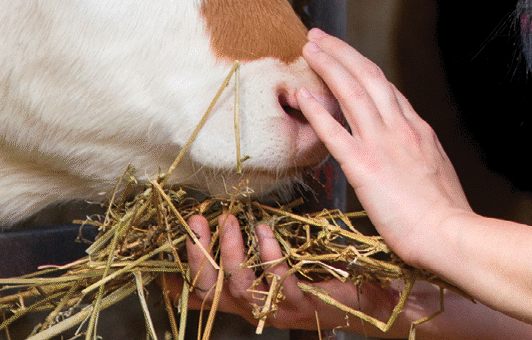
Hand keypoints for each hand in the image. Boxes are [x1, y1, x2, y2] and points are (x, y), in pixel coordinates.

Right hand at [178, 211, 409, 333]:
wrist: (373, 301)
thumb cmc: (325, 276)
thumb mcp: (282, 262)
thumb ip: (253, 251)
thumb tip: (225, 225)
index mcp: (248, 299)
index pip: (202, 295)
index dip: (178, 280)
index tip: (158, 258)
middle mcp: (257, 309)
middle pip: (211, 291)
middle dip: (198, 256)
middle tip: (195, 221)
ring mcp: (278, 310)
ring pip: (239, 288)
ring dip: (230, 252)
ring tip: (229, 221)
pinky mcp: (304, 304)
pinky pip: (278, 282)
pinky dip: (268, 254)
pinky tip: (265, 232)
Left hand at [292, 30, 474, 270]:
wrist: (451, 234)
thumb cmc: (448, 217)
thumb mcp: (439, 175)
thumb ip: (422, 159)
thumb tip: (413, 160)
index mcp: (418, 130)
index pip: (387, 89)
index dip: (362, 69)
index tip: (347, 59)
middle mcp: (400, 128)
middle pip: (367, 76)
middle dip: (341, 52)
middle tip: (320, 37)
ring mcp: (381, 144)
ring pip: (350, 91)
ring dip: (327, 65)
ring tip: (308, 48)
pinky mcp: (363, 166)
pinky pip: (333, 131)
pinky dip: (316, 110)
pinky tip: (301, 95)